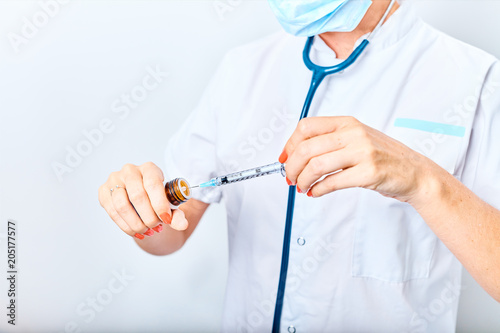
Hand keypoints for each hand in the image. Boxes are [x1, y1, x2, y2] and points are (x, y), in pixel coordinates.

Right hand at [98, 162, 188, 239]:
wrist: (143, 199)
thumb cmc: (158, 199)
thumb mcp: (170, 205)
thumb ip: (177, 215)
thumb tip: (183, 226)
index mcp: (149, 168)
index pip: (153, 184)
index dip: (160, 204)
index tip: (166, 220)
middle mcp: (130, 170)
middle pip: (137, 196)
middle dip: (148, 217)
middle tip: (157, 227)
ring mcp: (114, 180)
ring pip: (122, 206)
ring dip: (136, 223)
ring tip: (148, 231)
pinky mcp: (104, 192)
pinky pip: (112, 212)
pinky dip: (126, 226)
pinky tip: (137, 232)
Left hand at [280, 116, 432, 201]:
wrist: (415, 172)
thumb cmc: (383, 157)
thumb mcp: (357, 138)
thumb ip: (330, 141)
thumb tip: (295, 154)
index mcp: (347, 123)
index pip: (306, 127)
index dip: (290, 144)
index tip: (284, 158)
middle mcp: (354, 134)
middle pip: (307, 148)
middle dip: (291, 167)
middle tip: (289, 178)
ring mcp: (363, 152)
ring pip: (316, 166)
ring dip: (302, 180)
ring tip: (302, 187)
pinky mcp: (369, 173)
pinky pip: (332, 182)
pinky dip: (317, 189)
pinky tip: (315, 192)